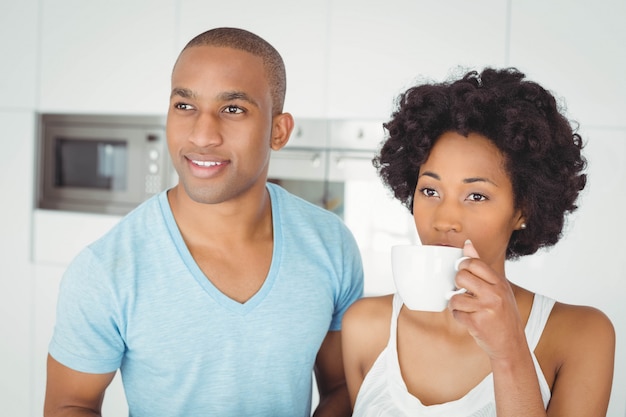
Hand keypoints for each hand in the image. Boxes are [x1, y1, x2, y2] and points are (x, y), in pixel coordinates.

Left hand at [448, 240, 526, 360]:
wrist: (511, 344)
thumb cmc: (503, 314)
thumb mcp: (498, 287)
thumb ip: (481, 266)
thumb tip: (467, 243)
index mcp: (500, 282)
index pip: (474, 263)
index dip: (463, 266)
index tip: (463, 273)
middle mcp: (494, 294)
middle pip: (461, 276)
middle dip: (457, 284)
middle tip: (463, 291)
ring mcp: (485, 309)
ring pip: (455, 296)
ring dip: (455, 303)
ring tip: (465, 307)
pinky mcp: (476, 323)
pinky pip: (456, 313)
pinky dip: (458, 316)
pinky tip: (468, 318)